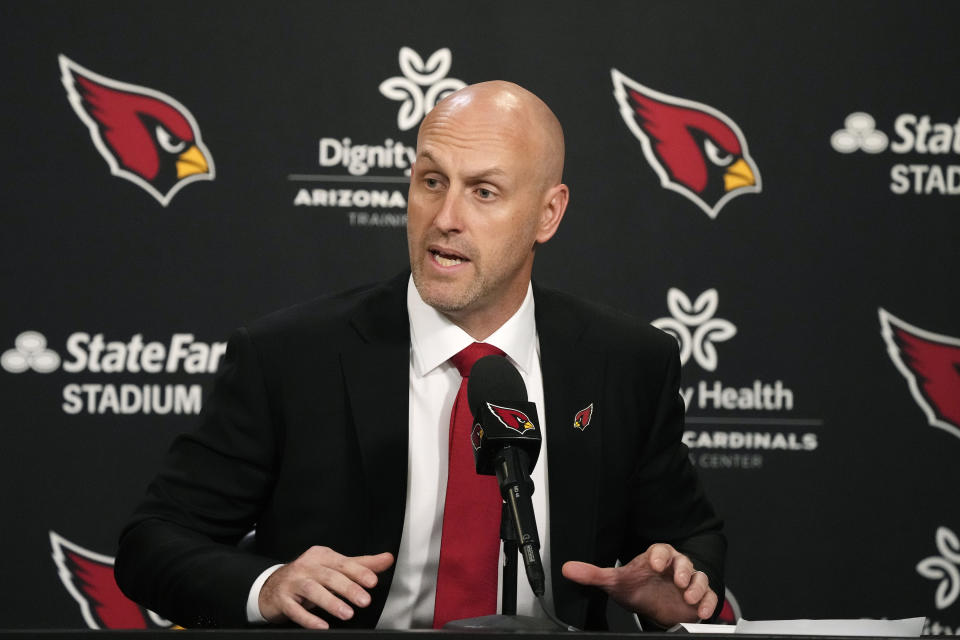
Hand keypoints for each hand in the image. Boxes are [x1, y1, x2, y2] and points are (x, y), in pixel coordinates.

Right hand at [258, 546, 393, 628]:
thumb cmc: (308, 576)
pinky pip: (294, 609)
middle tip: (364, 600)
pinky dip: (308, 618)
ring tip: (347, 613)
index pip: (343, 563)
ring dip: (330, 602)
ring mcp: (292, 582)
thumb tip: (387, 559)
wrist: (272, 586)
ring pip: (312, 590)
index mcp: (321, 556)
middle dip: (348, 588)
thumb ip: (361, 565)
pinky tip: (321, 625)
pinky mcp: (282, 599)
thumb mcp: (334, 568)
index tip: (373, 581)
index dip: (359, 571)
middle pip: (329, 575)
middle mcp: (306, 566)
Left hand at [561, 543, 716, 627]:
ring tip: (690, 597)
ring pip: (699, 577)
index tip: (656, 563)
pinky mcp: (699, 598)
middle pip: (684, 560)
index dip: (660, 555)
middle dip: (684, 570)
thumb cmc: (637, 588)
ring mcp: (688, 582)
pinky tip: (702, 611)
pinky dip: (709, 602)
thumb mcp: (614, 581)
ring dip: (697, 586)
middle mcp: (674, 567)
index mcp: (655, 558)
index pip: (660, 549)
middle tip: (680, 580)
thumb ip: (592, 574)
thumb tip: (568, 569)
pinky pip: (710, 596)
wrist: (653, 606)